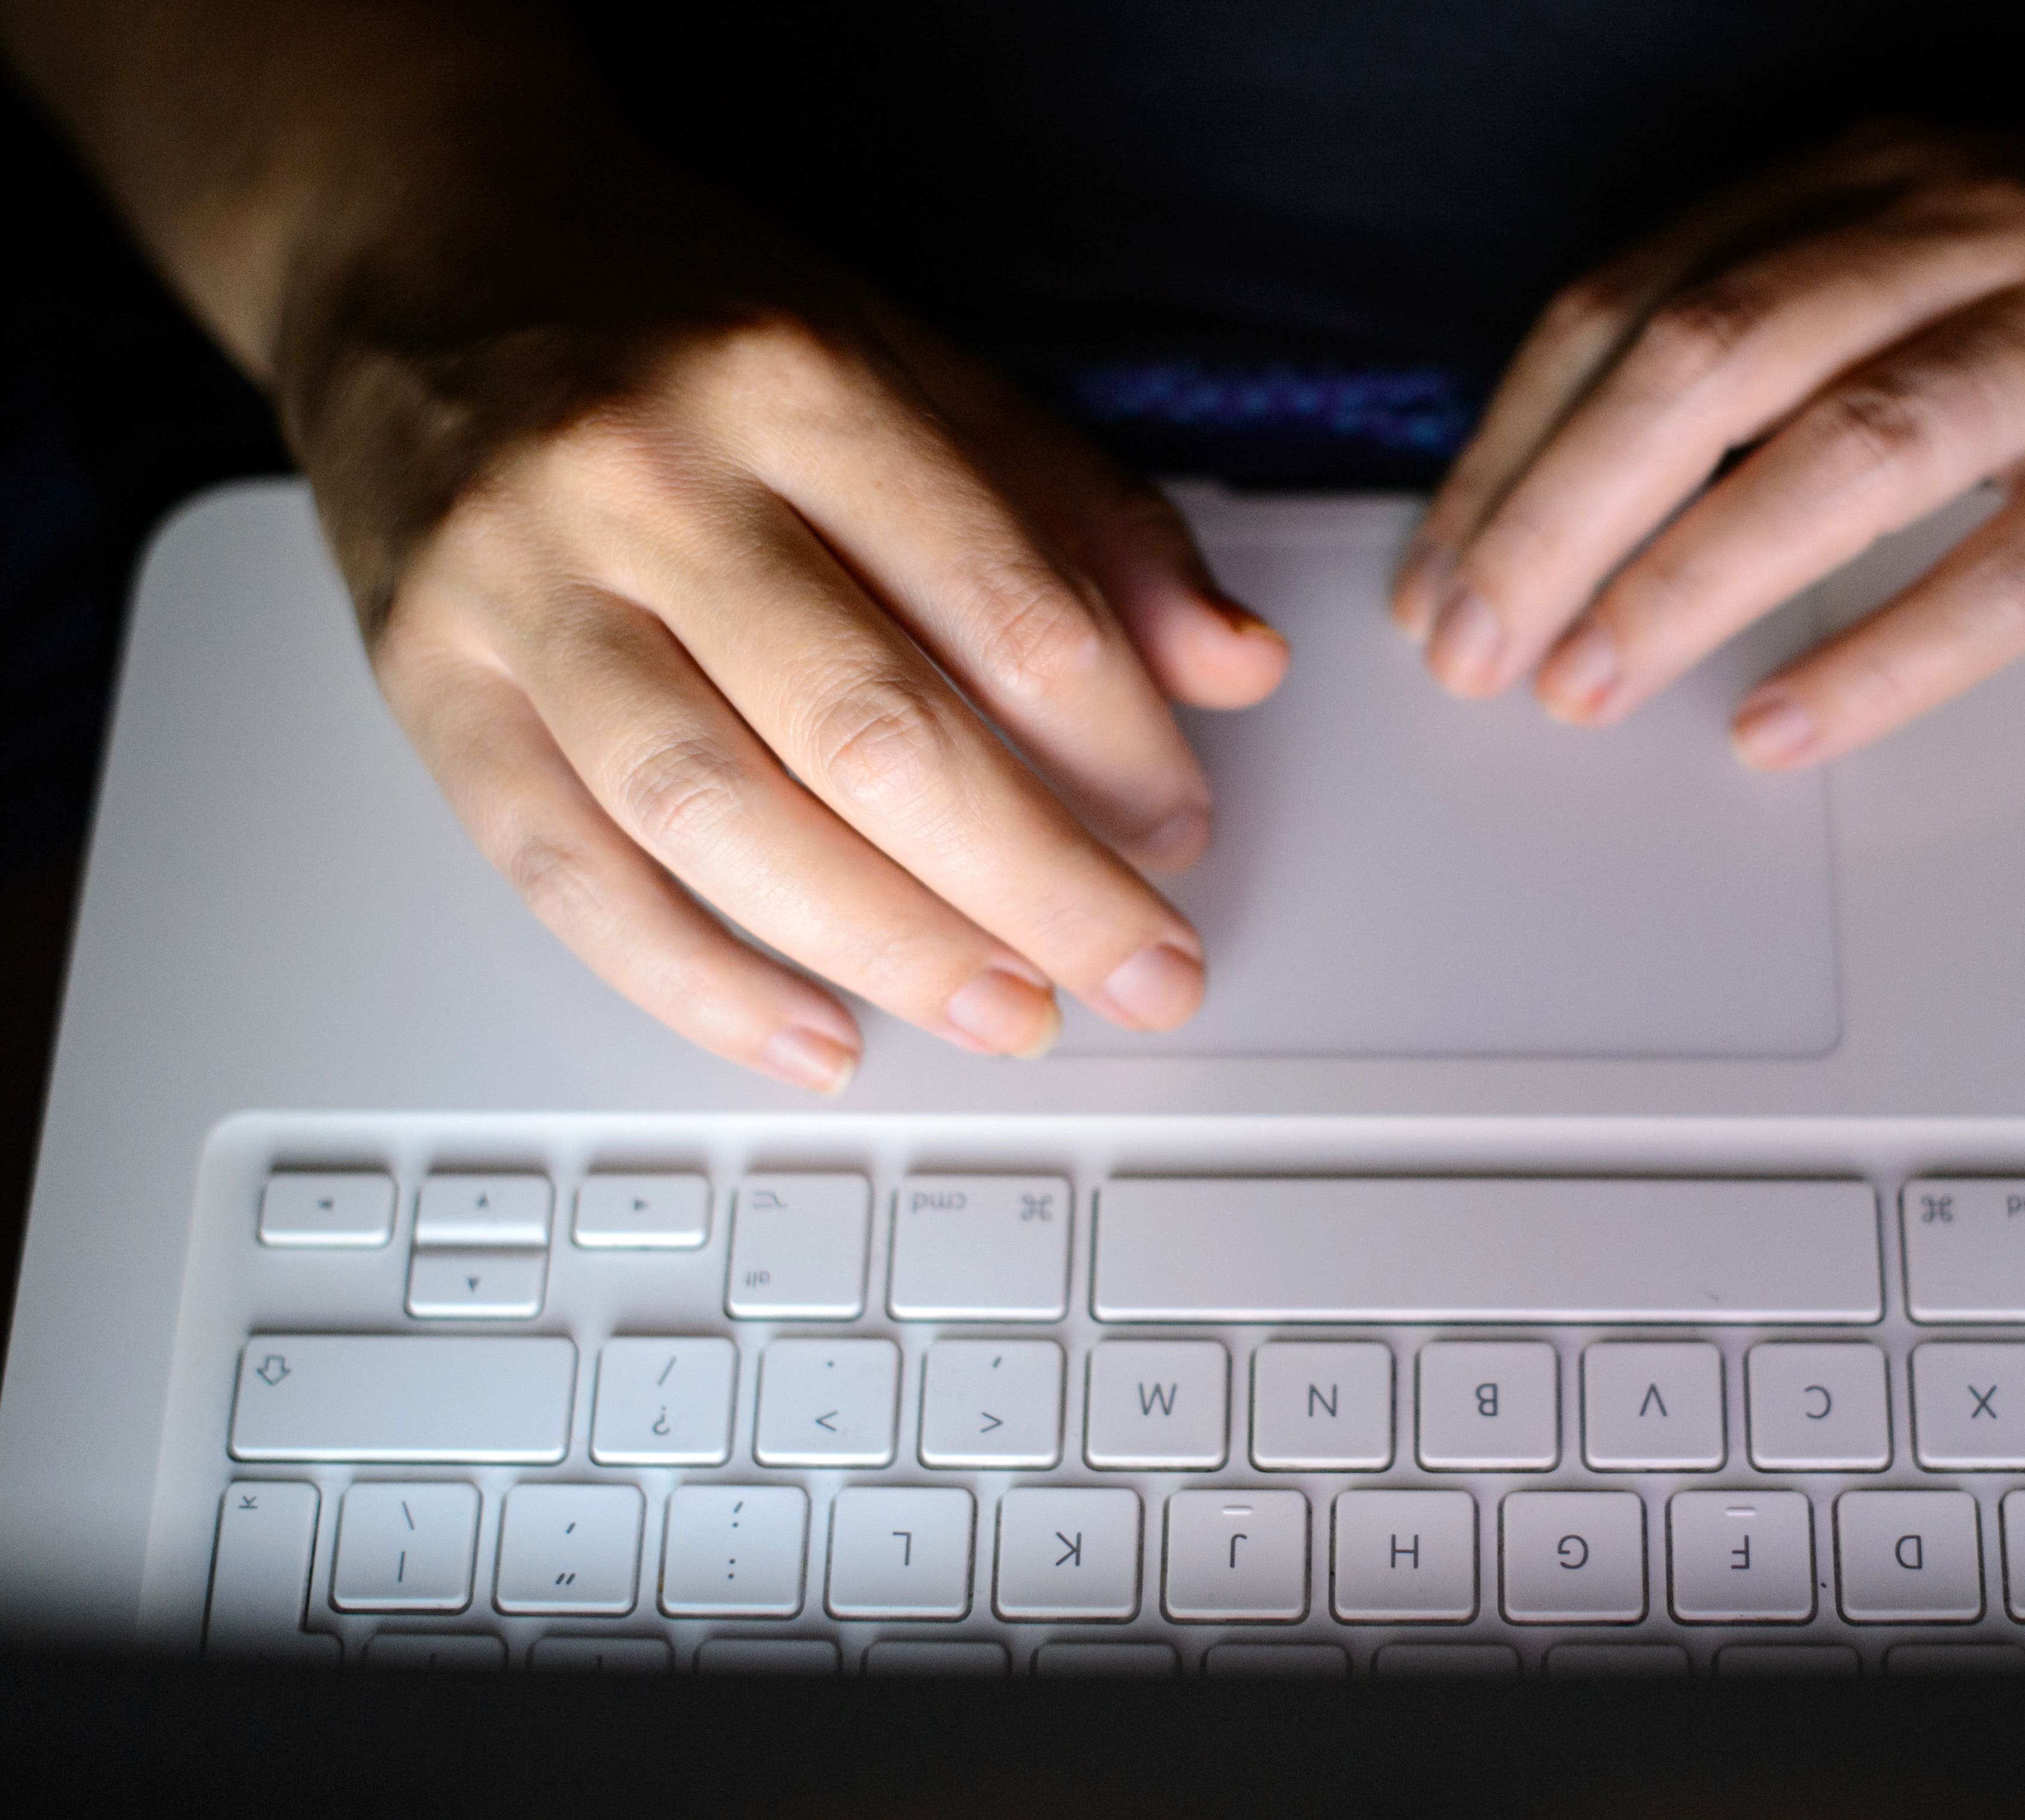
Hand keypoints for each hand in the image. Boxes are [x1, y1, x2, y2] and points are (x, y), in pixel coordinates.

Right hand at [293, 174, 1287, 1089]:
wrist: (416, 237)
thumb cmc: (680, 316)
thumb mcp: (908, 360)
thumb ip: (1080, 515)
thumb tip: (1234, 665)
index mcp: (794, 380)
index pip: (1004, 604)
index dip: (1119, 748)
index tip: (1180, 834)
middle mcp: (647, 477)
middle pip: (873, 732)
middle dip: (1035, 885)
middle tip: (1139, 974)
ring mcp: (519, 583)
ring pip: (720, 816)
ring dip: (887, 948)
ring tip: (1007, 1014)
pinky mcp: (426, 678)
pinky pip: (563, 868)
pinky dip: (694, 980)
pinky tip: (813, 1037)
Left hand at [1392, 127, 2024, 765]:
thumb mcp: (1899, 256)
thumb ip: (1744, 336)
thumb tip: (1544, 505)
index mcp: (1859, 177)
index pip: (1626, 306)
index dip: (1509, 450)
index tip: (1435, 579)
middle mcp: (1959, 226)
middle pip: (1707, 359)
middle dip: (1560, 518)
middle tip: (1475, 651)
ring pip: (1849, 444)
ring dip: (1691, 575)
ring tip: (1588, 685)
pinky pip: (2011, 567)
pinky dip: (1882, 653)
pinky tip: (1781, 726)